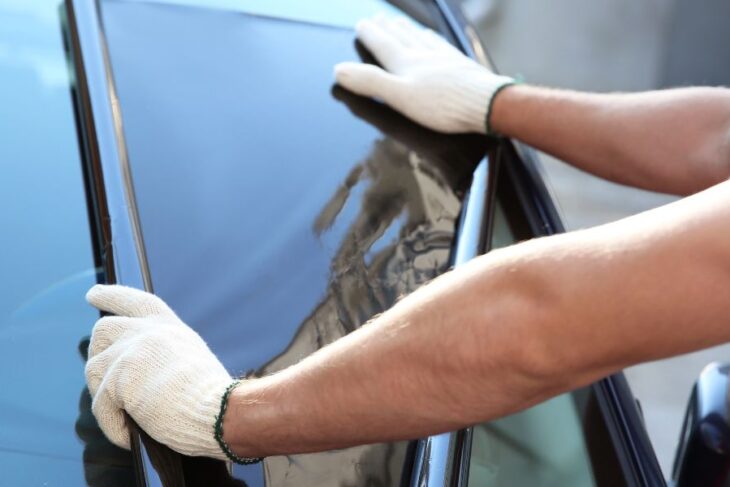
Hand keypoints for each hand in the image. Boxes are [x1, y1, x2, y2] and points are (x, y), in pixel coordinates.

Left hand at [85, 285, 236, 460]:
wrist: (217, 409)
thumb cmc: (211, 395)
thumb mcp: (190, 358)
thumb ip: (162, 353)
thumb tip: (137, 372)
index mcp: (168, 326)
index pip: (135, 301)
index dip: (113, 296)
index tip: (93, 295)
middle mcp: (146, 331)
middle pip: (104, 330)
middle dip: (97, 351)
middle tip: (100, 375)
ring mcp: (129, 352)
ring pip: (95, 369)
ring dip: (105, 395)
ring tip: (128, 415)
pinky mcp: (117, 379)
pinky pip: (101, 406)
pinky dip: (113, 424)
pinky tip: (130, 435)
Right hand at [334, 15, 513, 133]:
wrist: (487, 105)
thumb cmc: (444, 105)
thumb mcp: (399, 97)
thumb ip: (370, 83)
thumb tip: (339, 70)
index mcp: (406, 65)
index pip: (383, 45)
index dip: (370, 35)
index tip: (362, 25)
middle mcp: (424, 57)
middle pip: (401, 38)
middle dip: (387, 29)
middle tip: (378, 19)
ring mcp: (444, 60)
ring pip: (420, 39)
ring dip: (407, 30)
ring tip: (400, 23)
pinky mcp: (461, 67)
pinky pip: (441, 46)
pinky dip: (432, 39)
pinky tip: (433, 39)